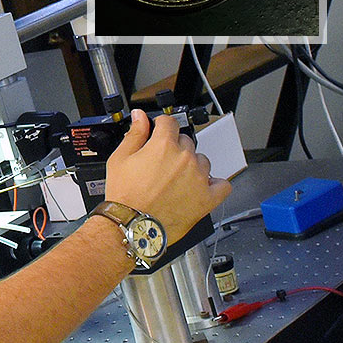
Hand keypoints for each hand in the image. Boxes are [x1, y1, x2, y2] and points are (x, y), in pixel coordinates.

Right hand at [104, 110, 230, 243]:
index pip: (170, 122)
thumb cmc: (125, 196)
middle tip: (162, 164)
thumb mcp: (120, 159)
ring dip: (192, 166)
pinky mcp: (208, 197)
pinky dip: (214, 184)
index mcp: (164, 145)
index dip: (162, 126)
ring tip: (177, 180)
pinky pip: (222, 185)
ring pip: (202, 161)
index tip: (159, 132)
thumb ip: (134, 134)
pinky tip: (201, 187)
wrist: (132, 225)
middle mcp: (186, 158)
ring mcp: (200, 178)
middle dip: (175, 148)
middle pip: (186, 141)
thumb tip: (140, 117)